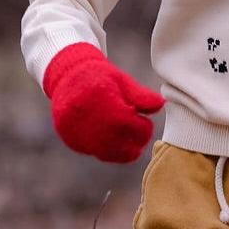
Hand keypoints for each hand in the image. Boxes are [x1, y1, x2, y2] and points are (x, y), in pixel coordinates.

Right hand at [42, 42, 163, 162]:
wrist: (67, 76)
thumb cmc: (100, 76)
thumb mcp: (122, 80)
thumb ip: (141, 96)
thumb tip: (161, 105)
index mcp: (106, 103)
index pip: (133, 127)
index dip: (144, 128)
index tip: (145, 123)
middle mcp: (91, 121)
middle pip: (122, 144)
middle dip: (136, 142)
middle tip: (140, 134)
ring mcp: (79, 132)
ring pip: (108, 153)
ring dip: (123, 151)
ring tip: (129, 140)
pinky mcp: (72, 140)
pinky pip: (94, 152)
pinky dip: (107, 150)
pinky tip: (113, 140)